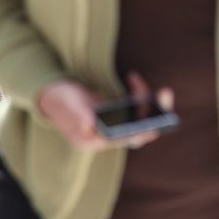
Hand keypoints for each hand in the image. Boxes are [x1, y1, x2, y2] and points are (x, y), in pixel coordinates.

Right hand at [35, 72, 172, 152]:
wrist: (53, 96)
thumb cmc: (58, 101)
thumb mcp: (66, 105)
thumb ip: (77, 114)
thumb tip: (88, 124)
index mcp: (95, 141)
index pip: (124, 140)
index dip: (141, 129)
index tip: (153, 119)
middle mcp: (107, 137)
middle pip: (139, 131)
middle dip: (155, 113)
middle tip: (165, 92)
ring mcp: (113, 126)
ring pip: (140, 119)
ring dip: (146, 99)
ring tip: (137, 79)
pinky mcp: (117, 115)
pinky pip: (136, 108)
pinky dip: (138, 94)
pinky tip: (132, 78)